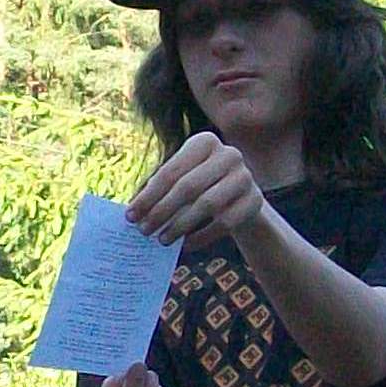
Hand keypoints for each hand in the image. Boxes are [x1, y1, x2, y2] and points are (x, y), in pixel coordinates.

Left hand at [127, 131, 267, 246]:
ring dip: (180, 225)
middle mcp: (229, 154)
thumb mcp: (183, 179)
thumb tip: (134, 211)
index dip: (148, 196)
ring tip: (162, 239)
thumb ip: (161, 190)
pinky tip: (185, 244)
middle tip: (144, 230)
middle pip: (188, 187)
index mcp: (205, 142)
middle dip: (162, 211)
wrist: (241, 197)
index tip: (131, 216)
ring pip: (207, 204)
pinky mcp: (255, 201)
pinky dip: (201, 236)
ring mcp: (245, 176)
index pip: (170, 171)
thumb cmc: (201, 186)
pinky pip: (224, 222)